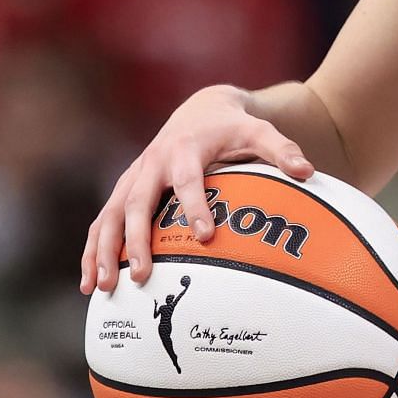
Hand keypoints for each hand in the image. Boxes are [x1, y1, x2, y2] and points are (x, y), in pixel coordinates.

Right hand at [80, 85, 311, 294]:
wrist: (200, 109)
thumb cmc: (234, 127)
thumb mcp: (260, 131)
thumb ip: (282, 150)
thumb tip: (307, 172)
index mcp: (186, 149)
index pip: (188, 180)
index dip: (195, 206)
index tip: (205, 236)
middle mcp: (153, 163)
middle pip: (136, 203)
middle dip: (136, 240)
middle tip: (143, 276)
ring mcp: (134, 177)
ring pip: (109, 215)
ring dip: (103, 251)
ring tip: (105, 288)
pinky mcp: (125, 189)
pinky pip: (102, 221)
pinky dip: (93, 250)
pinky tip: (90, 283)